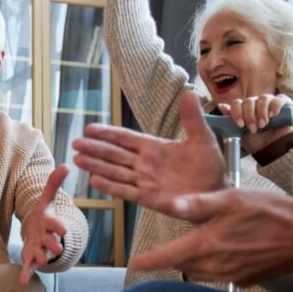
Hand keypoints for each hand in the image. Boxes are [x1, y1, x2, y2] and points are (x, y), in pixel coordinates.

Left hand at [18, 164, 70, 283]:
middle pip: (51, 242)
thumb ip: (54, 183)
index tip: (64, 229)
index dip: (60, 227)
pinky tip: (21, 282)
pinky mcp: (31, 259)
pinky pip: (29, 268)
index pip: (57, 225)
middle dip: (53, 245)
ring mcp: (40, 250)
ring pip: (41, 255)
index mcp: (51, 225)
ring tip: (38, 261)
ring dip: (40, 258)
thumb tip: (66, 164)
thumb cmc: (44, 216)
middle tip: (57, 248)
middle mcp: (47, 239)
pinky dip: (26, 275)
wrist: (42, 236)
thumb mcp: (46, 199)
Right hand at [72, 91, 224, 216]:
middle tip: (75, 143)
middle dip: (95, 149)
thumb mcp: (203, 139)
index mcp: (154, 147)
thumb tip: (189, 93)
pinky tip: (95, 181)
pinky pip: (126, 191)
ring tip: (78, 160)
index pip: (125, 138)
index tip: (89, 128)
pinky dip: (110, 187)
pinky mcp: (148, 198)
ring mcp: (144, 181)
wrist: (217, 193)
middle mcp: (145, 163)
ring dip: (97, 166)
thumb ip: (192, 119)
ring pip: (115, 172)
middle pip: (115, 154)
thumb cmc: (209, 166)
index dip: (108, 133)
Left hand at [130, 189, 292, 285]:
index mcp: (207, 245)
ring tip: (194, 247)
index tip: (133, 263)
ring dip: (191, 263)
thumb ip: (197, 204)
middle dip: (171, 258)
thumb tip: (168, 205)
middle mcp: (216, 266)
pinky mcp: (246, 280)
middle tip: (167, 248)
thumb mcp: (231, 199)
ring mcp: (232, 276)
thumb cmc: (271, 211)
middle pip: (181, 266)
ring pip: (199, 273)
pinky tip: (222, 252)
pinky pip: (219, 277)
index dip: (148, 260)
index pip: (167, 257)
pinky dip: (212, 268)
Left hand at [217, 94, 292, 154]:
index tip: (240, 125)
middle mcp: (256, 103)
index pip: (237, 103)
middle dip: (249, 115)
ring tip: (263, 125)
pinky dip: (275, 106)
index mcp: (245, 109)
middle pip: (248, 101)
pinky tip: (273, 115)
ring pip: (263, 99)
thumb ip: (231, 120)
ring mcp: (270, 102)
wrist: (275, 149)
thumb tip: (221, 106)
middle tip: (253, 128)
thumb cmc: (257, 141)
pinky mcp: (285, 104)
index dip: (236, 112)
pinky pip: (279, 99)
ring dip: (261, 112)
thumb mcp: (241, 133)